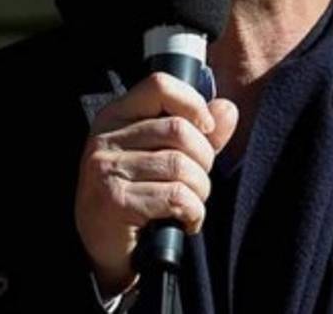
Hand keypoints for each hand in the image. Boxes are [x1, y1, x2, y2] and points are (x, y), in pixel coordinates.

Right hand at [75, 73, 237, 295]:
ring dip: (200, 191)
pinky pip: (176, 197)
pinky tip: (184, 221)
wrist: (106, 248)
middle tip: (197, 181)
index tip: (206, 131)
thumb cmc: (139, 196)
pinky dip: (192, 213)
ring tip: (190, 203)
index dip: (193, 103)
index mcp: (117, 116)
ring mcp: (106, 168)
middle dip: (204, 160)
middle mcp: (105, 138)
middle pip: (179, 130)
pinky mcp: (114, 200)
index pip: (160, 85)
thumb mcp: (165, 155)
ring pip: (181, 166)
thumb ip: (199, 132)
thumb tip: (227, 109)